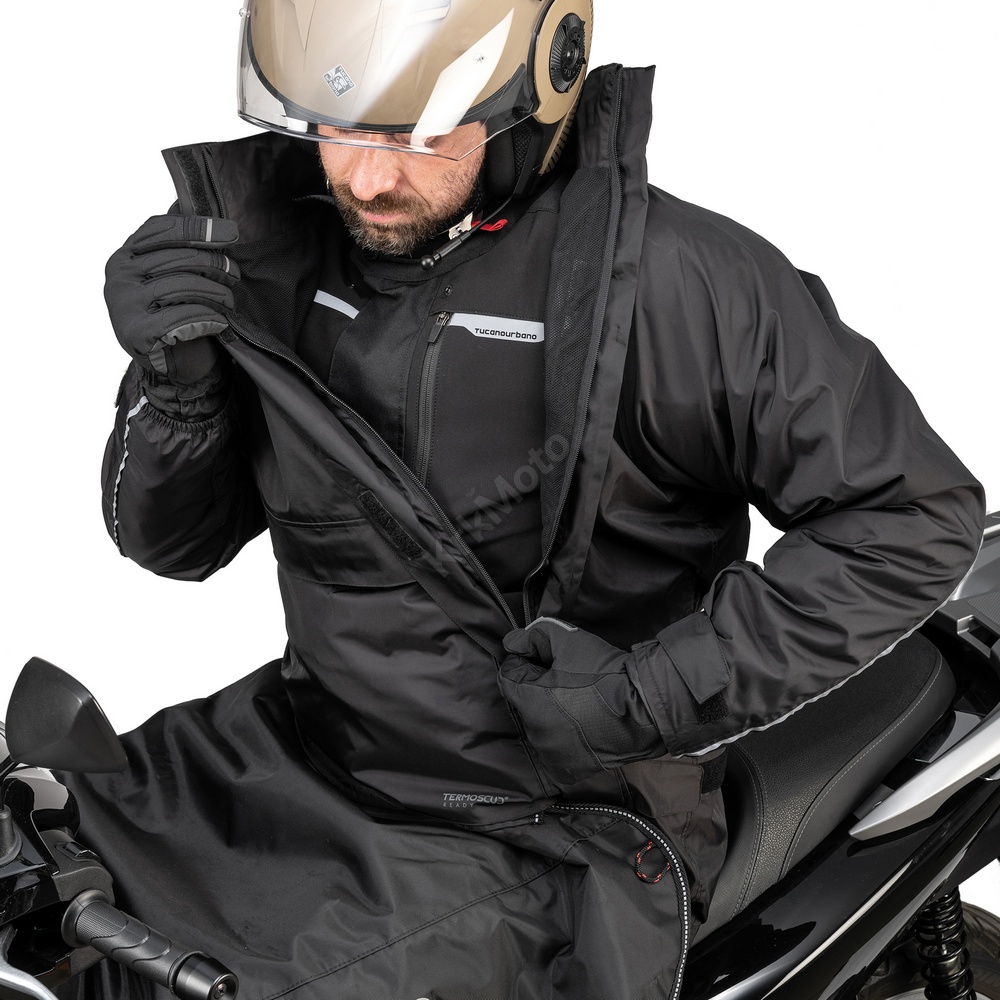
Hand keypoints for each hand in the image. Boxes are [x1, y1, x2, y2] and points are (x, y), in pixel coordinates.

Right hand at [105, 215, 239, 383]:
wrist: (170, 367)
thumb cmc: (174, 315)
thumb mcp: (172, 276)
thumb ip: (176, 244)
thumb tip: (187, 200)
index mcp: (125, 256)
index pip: (161, 229)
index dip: (198, 227)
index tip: (232, 232)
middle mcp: (118, 276)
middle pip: (177, 257)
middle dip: (214, 263)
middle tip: (236, 273)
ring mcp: (123, 304)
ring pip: (182, 285)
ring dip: (215, 292)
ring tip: (230, 301)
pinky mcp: (136, 332)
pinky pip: (181, 315)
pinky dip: (207, 317)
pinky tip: (220, 322)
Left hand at [499, 617, 666, 786]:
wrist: (643, 707)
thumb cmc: (603, 672)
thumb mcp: (567, 639)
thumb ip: (533, 636)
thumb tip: (512, 643)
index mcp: (529, 700)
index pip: (509, 677)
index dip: (526, 663)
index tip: (549, 661)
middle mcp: (535, 732)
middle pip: (524, 702)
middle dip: (538, 688)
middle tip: (567, 679)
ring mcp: (552, 754)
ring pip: (539, 725)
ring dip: (550, 713)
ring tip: (579, 701)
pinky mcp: (570, 768)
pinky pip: (555, 750)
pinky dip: (563, 738)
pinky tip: (582, 724)